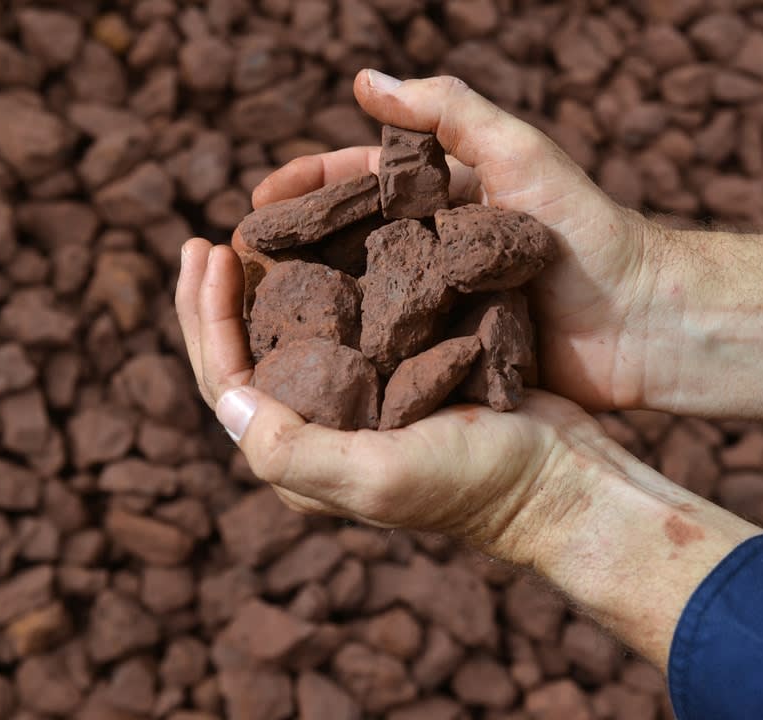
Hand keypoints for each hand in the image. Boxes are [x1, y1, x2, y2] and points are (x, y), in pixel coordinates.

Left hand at [174, 237, 760, 668]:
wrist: (558, 477)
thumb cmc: (475, 481)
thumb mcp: (377, 475)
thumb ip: (292, 449)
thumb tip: (223, 398)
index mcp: (304, 460)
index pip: (226, 384)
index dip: (205, 319)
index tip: (207, 253)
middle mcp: (323, 433)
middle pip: (247, 360)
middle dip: (218, 301)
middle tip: (204, 242)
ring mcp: (363, 405)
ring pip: (292, 341)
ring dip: (264, 290)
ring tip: (250, 238)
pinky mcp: (402, 379)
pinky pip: (345, 328)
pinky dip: (323, 287)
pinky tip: (321, 250)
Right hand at [245, 70, 675, 409]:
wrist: (642, 322)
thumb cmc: (585, 231)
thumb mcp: (520, 153)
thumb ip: (449, 111)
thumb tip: (361, 80)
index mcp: (444, 196)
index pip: (356, 183)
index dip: (303, 189)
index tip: (254, 206)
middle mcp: (433, 249)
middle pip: (345, 242)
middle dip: (290, 251)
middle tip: (237, 268)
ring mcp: (440, 305)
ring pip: (359, 300)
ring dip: (309, 307)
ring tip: (255, 320)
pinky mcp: (450, 355)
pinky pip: (390, 354)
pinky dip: (351, 357)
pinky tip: (307, 369)